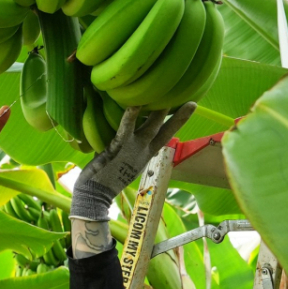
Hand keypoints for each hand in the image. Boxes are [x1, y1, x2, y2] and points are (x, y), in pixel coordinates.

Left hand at [71, 102, 197, 220]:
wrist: (95, 192)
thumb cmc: (105, 176)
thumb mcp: (124, 161)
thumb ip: (129, 145)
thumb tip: (129, 130)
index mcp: (146, 154)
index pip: (166, 135)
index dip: (178, 122)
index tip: (190, 108)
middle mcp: (143, 151)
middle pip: (164, 130)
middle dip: (179, 117)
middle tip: (192, 102)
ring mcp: (132, 148)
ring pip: (150, 127)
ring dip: (159, 111)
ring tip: (167, 95)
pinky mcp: (118, 146)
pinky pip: (126, 129)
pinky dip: (130, 116)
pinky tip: (135, 104)